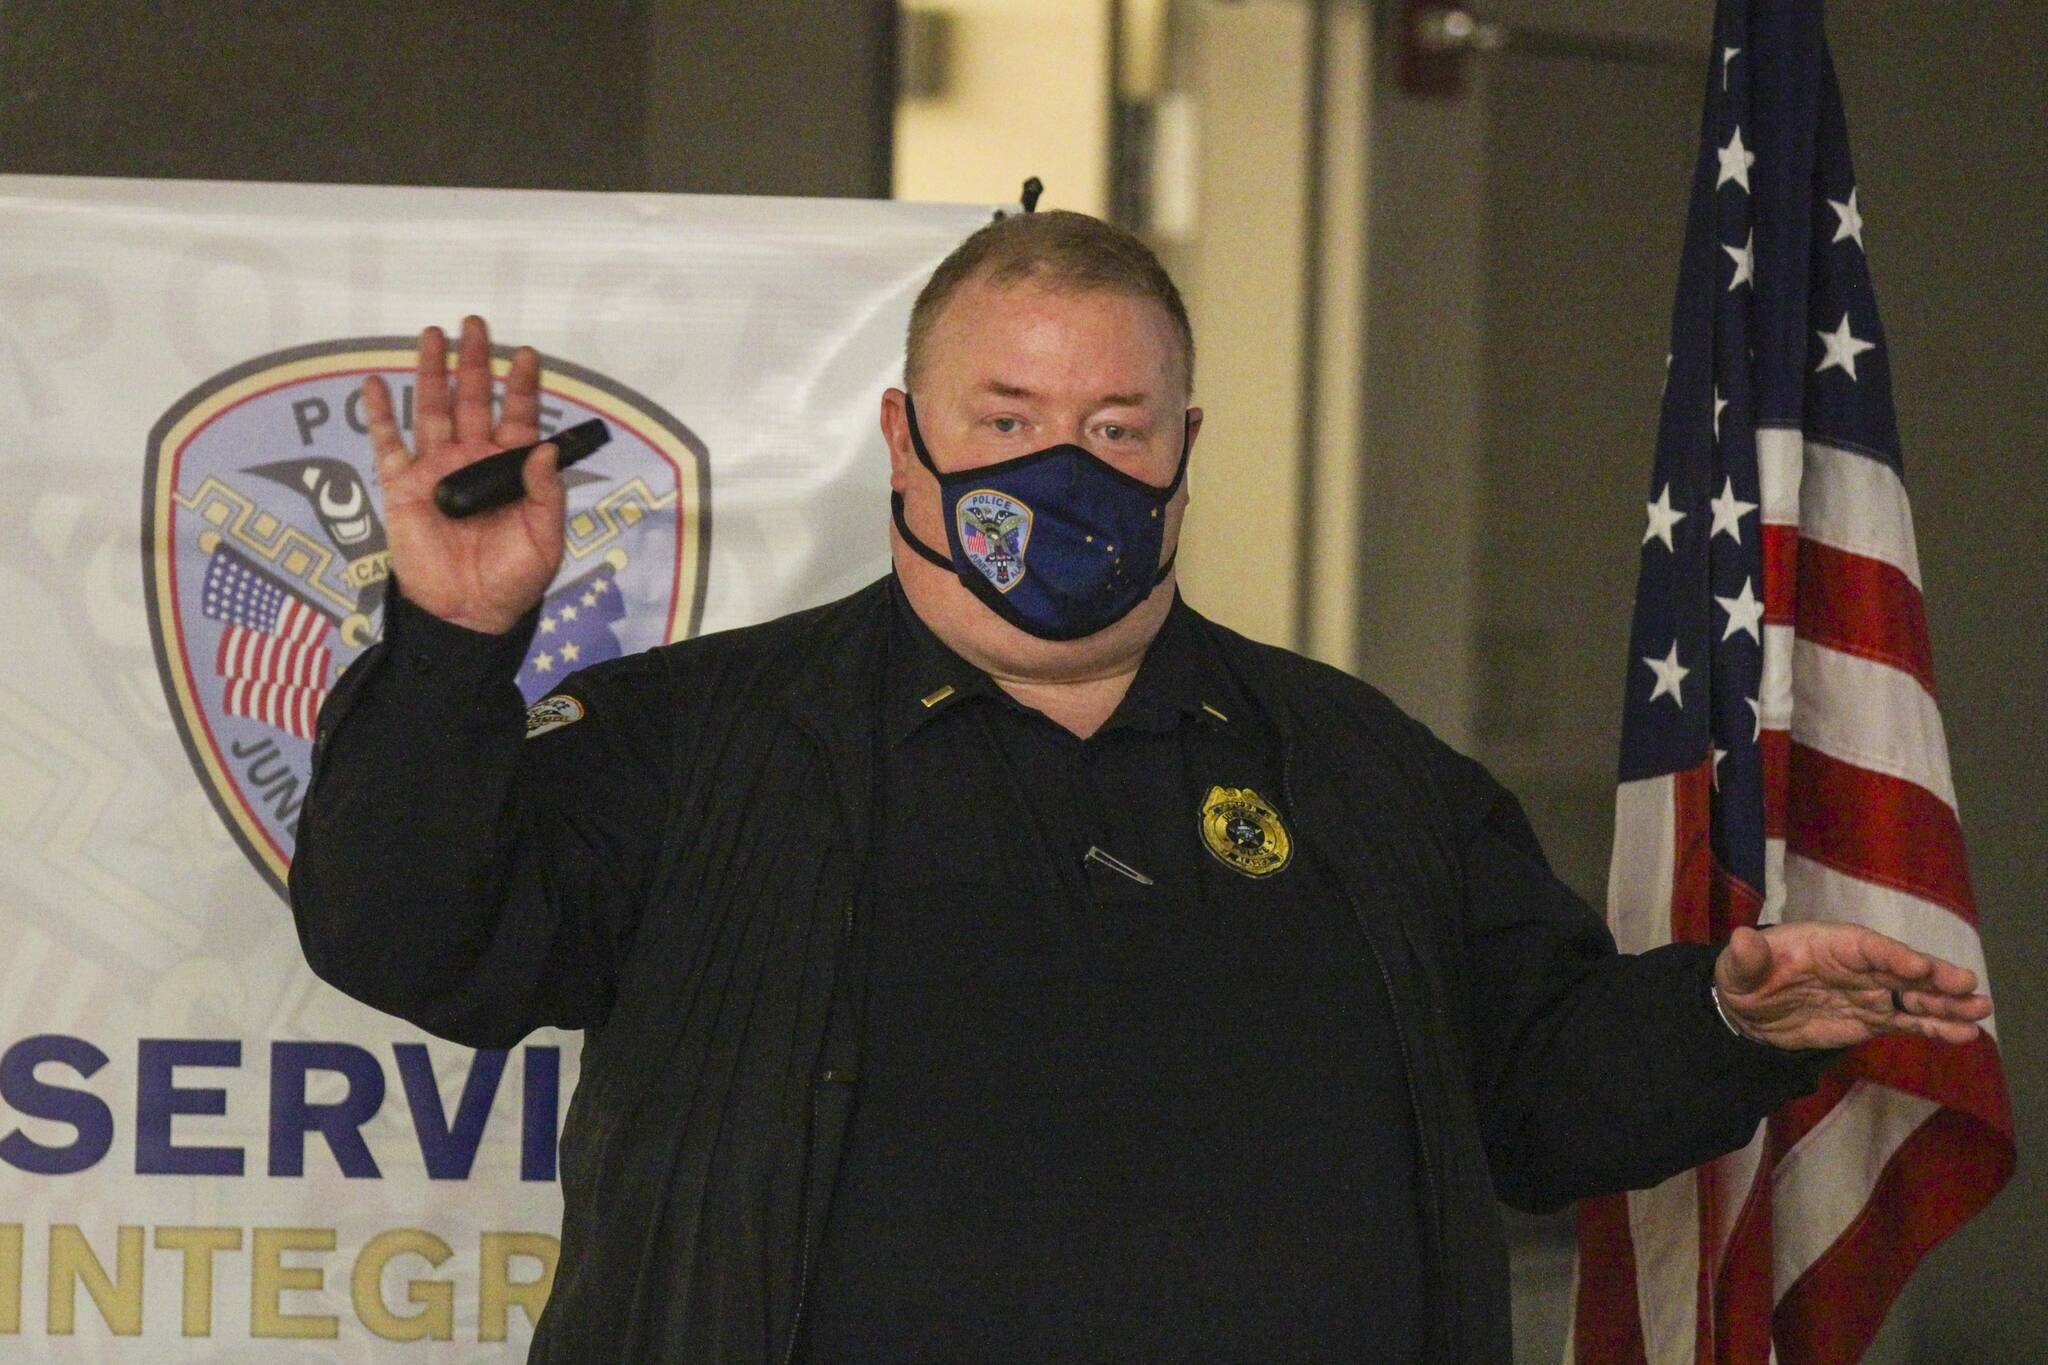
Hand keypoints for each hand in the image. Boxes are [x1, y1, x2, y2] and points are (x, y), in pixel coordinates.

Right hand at [364, 315, 564, 634]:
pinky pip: (387, 444)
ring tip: (431, 335)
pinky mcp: (402, 486)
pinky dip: (379, 414)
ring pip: (432, 409)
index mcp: (510, 469)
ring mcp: (435, 469)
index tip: (525, 353)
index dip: (521, 385)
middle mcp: (472, 459)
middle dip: (473, 362)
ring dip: (431, 373)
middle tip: (474, 324)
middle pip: (473, 400)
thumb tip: (545, 448)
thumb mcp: (545, 539)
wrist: (467, 612)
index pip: (519, 416)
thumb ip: (546, 493)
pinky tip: (375, 382)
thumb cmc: (512, 578)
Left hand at [1713, 921, 1991, 1049]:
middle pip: (1901, 969)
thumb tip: (1740, 939)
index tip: (1918, 967)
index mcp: (1830, 944)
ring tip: (1981, 1012)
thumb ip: (1744, 956)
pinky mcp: (1872, 1019)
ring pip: (1913, 996)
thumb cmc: (1745, 976)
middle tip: (1968, 986)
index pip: (1867, 947)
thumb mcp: (1735, 966)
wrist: (1746, 1010)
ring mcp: (1869, 993)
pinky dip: (1935, 1028)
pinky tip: (1965, 1035)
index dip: (1892, 955)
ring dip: (1946, 1004)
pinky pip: (1908, 1021)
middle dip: (1933, 978)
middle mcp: (1858, 966)